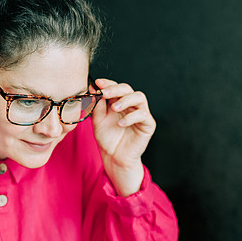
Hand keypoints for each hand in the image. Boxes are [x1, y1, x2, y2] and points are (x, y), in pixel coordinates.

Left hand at [92, 79, 155, 196]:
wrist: (114, 157)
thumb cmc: (107, 139)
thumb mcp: (98, 121)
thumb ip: (97, 106)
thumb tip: (93, 89)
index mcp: (119, 102)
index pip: (116, 87)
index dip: (108, 83)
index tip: (98, 83)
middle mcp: (131, 105)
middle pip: (128, 89)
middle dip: (116, 89)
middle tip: (104, 93)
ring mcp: (141, 113)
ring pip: (139, 97)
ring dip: (126, 100)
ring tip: (114, 108)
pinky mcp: (148, 124)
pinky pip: (143, 115)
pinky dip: (131, 117)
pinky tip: (121, 124)